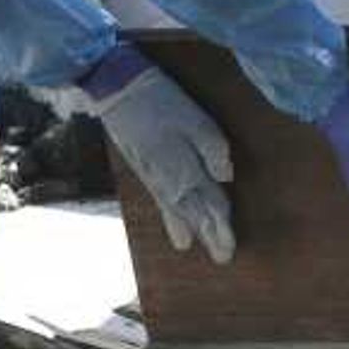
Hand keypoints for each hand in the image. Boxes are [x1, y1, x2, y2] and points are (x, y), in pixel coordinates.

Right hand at [81, 46, 235, 262]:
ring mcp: (154, 177)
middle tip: (222, 258)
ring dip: (189, 230)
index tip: (231, 249)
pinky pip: (161, 203)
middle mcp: (169, 181)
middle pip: (194, 214)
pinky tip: (172, 227)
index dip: (222, 226)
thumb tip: (227, 176)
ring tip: (192, 248)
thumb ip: (213, 149)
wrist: (118, 90)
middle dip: (209, 235)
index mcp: (185, 170)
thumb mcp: (195, 119)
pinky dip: (169, 219)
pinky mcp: (144, 170)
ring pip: (176, 211)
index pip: (210, 204)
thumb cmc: (162, 101)